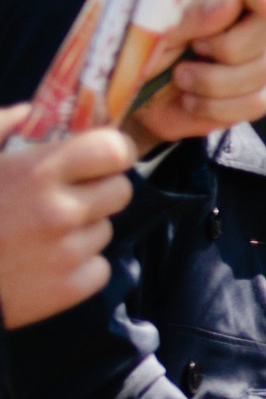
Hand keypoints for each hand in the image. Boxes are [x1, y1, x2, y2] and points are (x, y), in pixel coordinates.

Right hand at [0, 109, 135, 327]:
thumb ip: (2, 127)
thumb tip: (33, 110)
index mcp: (38, 173)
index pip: (115, 150)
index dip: (110, 152)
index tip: (96, 158)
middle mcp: (61, 212)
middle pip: (121, 190)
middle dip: (99, 190)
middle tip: (66, 196)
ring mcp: (67, 253)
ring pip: (105, 229)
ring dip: (82, 229)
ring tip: (39, 232)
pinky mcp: (69, 288)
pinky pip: (98, 267)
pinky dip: (78, 266)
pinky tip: (42, 262)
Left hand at [123, 0, 265, 149]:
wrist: (125, 98)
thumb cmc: (134, 50)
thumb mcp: (150, 28)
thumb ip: (190, 16)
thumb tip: (232, 2)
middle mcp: (241, 24)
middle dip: (233, 46)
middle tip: (195, 49)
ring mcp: (250, 61)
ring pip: (265, 68)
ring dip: (215, 81)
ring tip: (180, 79)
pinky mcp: (249, 96)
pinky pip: (257, 102)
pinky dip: (219, 107)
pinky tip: (191, 101)